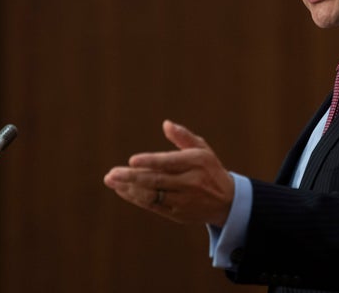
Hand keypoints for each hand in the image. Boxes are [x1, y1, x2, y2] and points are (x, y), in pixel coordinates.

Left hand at [103, 120, 234, 226]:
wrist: (226, 202)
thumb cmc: (209, 169)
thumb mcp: (203, 149)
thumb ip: (183, 137)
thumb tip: (166, 124)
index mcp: (196, 162)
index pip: (169, 162)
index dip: (150, 162)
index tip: (132, 160)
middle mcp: (190, 182)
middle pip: (156, 180)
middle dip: (131, 177)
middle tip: (111, 173)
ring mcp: (183, 200)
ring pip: (151, 195)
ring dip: (129, 188)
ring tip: (111, 180)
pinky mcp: (176, 213)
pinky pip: (152, 206)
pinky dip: (135, 197)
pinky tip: (122, 190)